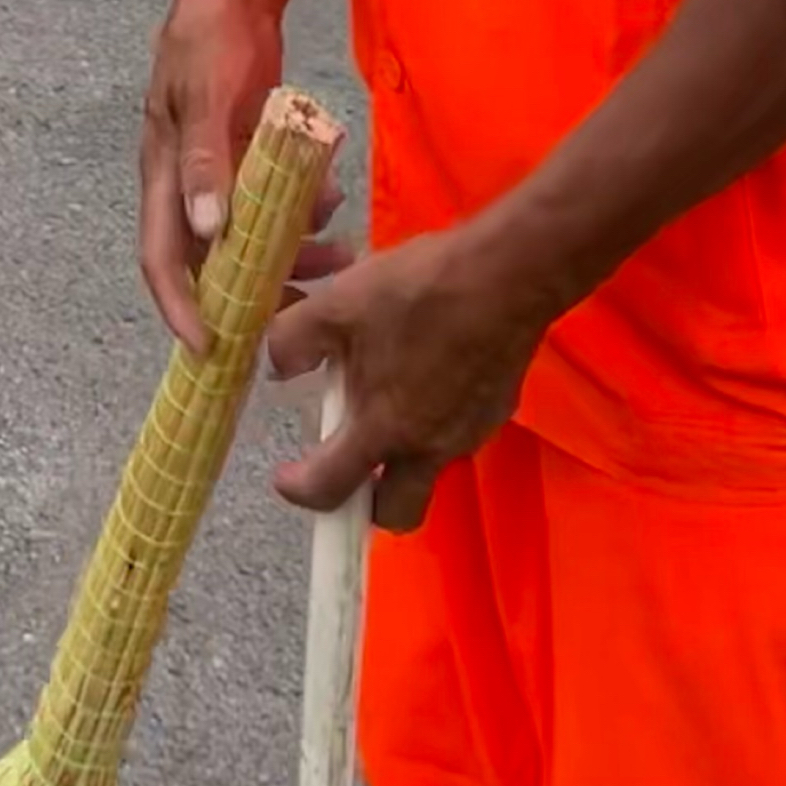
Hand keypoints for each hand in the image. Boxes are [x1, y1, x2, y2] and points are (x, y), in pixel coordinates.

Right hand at [138, 0, 347, 348]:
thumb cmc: (207, 42)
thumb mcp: (205, 100)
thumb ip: (205, 164)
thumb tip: (208, 232)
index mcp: (163, 176)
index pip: (162, 259)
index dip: (180, 308)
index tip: (210, 349)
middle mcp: (186, 185)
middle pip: (211, 261)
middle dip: (254, 292)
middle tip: (304, 314)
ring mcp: (219, 174)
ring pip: (250, 238)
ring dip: (292, 255)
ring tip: (341, 255)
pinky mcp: (248, 159)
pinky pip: (274, 205)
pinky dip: (303, 215)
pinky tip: (334, 204)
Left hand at [265, 225, 553, 530]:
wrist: (509, 273)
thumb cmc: (417, 291)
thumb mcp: (336, 304)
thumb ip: (293, 341)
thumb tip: (276, 367)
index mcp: (384, 428)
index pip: (333, 489)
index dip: (301, 492)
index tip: (286, 478)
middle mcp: (431, 446)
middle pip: (398, 512)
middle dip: (367, 505)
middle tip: (346, 464)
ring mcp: (471, 433)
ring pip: (428, 470)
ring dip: (400, 454)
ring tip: (382, 394)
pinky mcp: (498, 411)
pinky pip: (455, 435)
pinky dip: (431, 422)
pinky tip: (422, 371)